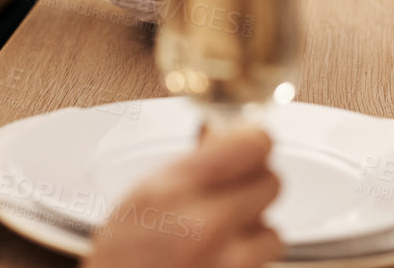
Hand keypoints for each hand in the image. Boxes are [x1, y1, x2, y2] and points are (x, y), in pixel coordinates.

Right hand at [83, 126, 282, 267]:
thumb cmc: (120, 254)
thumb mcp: (145, 192)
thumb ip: (193, 164)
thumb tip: (228, 138)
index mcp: (178, 188)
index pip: (254, 143)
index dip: (251, 141)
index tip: (246, 147)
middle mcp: (206, 225)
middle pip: (271, 182)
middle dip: (252, 185)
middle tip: (229, 193)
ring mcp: (227, 262)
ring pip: (273, 231)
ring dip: (254, 232)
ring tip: (222, 236)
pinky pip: (263, 262)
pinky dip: (248, 259)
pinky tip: (219, 257)